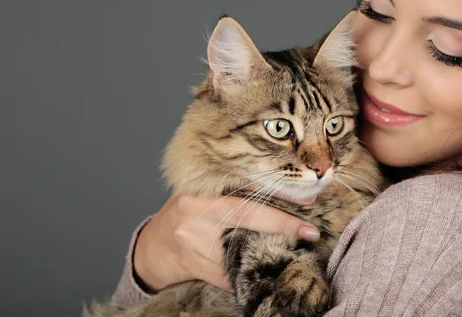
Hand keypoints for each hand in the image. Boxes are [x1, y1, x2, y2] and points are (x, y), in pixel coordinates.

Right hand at [133, 193, 320, 292]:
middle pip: (246, 217)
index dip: (278, 195)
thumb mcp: (204, 195)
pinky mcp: (191, 264)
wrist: (152, 247)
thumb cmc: (185, 216)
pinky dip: (244, 273)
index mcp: (201, 188)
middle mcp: (195, 210)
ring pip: (239, 248)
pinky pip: (226, 273)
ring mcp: (191, 239)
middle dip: (282, 226)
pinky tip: (259, 272)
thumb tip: (286, 196)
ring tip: (287, 253)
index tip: (308, 203)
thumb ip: (234, 192)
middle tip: (309, 233)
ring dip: (266, 253)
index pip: (244, 189)